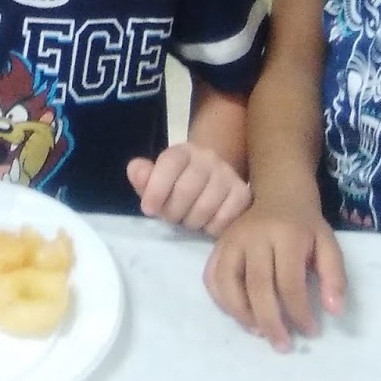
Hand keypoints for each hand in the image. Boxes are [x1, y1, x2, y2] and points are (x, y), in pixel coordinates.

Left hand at [127, 143, 250, 234]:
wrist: (214, 176)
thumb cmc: (178, 182)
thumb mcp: (157, 177)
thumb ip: (143, 176)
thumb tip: (136, 171)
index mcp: (183, 152)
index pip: (169, 164)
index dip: (155, 189)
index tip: (148, 209)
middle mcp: (208, 158)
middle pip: (185, 191)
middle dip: (173, 212)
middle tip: (172, 217)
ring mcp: (228, 175)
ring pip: (205, 208)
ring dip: (191, 222)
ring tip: (189, 218)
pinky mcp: (244, 194)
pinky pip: (224, 220)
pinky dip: (211, 228)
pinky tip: (207, 222)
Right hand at [203, 197, 345, 351]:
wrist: (279, 193)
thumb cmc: (305, 226)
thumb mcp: (329, 245)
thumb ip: (334, 277)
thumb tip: (334, 311)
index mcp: (286, 235)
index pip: (289, 282)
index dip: (299, 312)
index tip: (310, 331)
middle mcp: (254, 236)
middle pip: (257, 286)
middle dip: (270, 321)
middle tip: (283, 345)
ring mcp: (231, 240)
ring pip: (227, 283)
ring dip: (241, 314)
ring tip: (259, 332)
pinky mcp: (218, 245)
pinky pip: (211, 277)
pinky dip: (221, 301)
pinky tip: (240, 315)